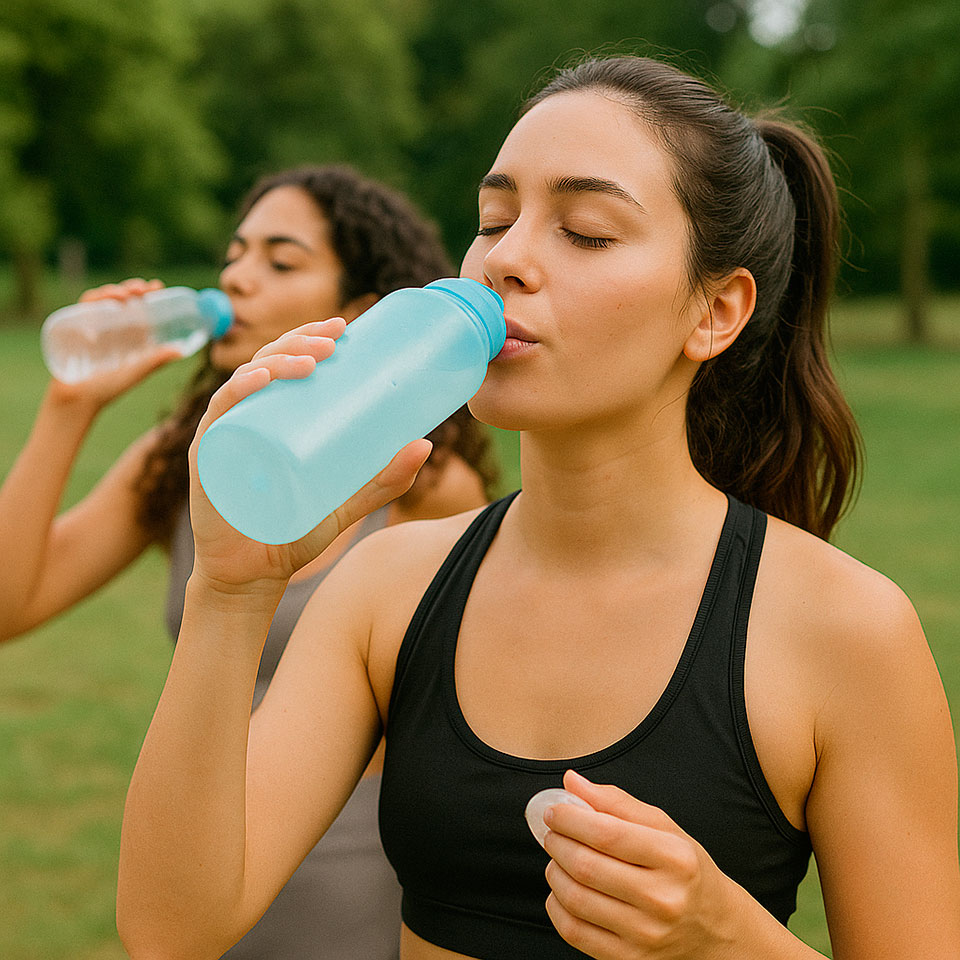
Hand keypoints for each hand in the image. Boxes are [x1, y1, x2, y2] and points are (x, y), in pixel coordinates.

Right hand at [48, 278, 179, 411]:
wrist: (77, 398)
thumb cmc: (109, 388)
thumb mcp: (136, 371)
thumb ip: (155, 361)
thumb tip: (181, 351)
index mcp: (131, 335)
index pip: (142, 309)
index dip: (150, 296)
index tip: (158, 287)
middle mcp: (115, 327)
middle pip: (125, 299)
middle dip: (133, 289)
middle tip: (142, 289)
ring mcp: (95, 324)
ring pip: (105, 298)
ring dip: (115, 291)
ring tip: (125, 295)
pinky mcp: (76, 325)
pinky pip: (85, 306)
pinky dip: (95, 299)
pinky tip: (106, 303)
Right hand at [186, 318, 431, 593]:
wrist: (255, 576)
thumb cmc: (295, 533)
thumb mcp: (349, 502)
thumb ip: (385, 479)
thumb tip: (426, 443)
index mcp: (275, 418)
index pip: (288, 363)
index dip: (310, 336)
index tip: (344, 326)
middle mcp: (247, 418)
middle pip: (268, 362)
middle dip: (300, 340)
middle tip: (335, 339)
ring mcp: (224, 434)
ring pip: (245, 379)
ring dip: (278, 359)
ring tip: (313, 358)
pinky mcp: (207, 456)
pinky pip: (218, 414)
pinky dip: (239, 391)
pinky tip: (262, 380)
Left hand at [542, 770, 735, 958]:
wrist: (714, 928)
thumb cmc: (685, 869)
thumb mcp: (664, 827)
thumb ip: (616, 801)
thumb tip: (571, 781)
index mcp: (675, 858)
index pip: (607, 834)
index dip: (570, 818)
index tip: (554, 810)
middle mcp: (663, 899)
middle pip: (586, 866)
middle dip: (557, 843)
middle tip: (552, 832)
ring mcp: (646, 935)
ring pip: (575, 899)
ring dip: (553, 871)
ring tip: (557, 858)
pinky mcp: (630, 959)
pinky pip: (574, 931)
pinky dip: (556, 905)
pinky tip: (562, 889)